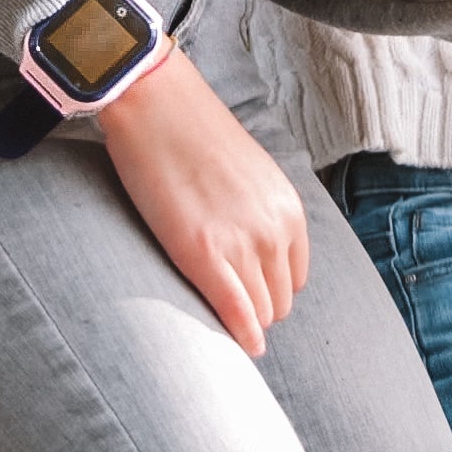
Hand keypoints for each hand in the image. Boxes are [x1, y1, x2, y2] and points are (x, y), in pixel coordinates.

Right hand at [93, 50, 304, 356]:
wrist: (156, 103)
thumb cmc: (190, 135)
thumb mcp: (248, 175)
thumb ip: (259, 214)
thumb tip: (252, 249)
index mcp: (288, 209)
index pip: (295, 277)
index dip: (269, 288)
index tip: (247, 293)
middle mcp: (275, 228)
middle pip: (279, 301)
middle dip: (257, 309)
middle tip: (227, 311)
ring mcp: (242, 243)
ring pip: (260, 313)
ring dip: (244, 322)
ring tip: (218, 322)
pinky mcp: (204, 253)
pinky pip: (235, 313)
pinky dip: (240, 336)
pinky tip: (240, 349)